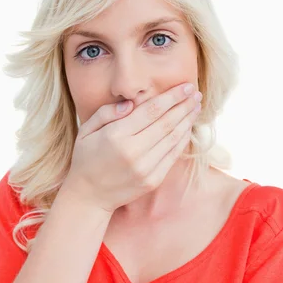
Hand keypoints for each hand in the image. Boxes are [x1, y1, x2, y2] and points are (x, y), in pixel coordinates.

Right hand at [63, 83, 201, 213]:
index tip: (186, 86)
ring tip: (196, 107)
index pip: (151, 110)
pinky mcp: (153, 180)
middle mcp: (133, 151)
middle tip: (196, 93)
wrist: (89, 196)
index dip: (172, 97)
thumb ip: (107, 113)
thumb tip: (132, 103)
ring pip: (173, 138)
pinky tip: (187, 127)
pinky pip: (173, 155)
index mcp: (116, 135)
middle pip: (167, 123)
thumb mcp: (86, 130)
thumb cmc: (86, 159)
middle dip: (184, 106)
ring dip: (187, 121)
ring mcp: (145, 168)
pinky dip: (182, 140)